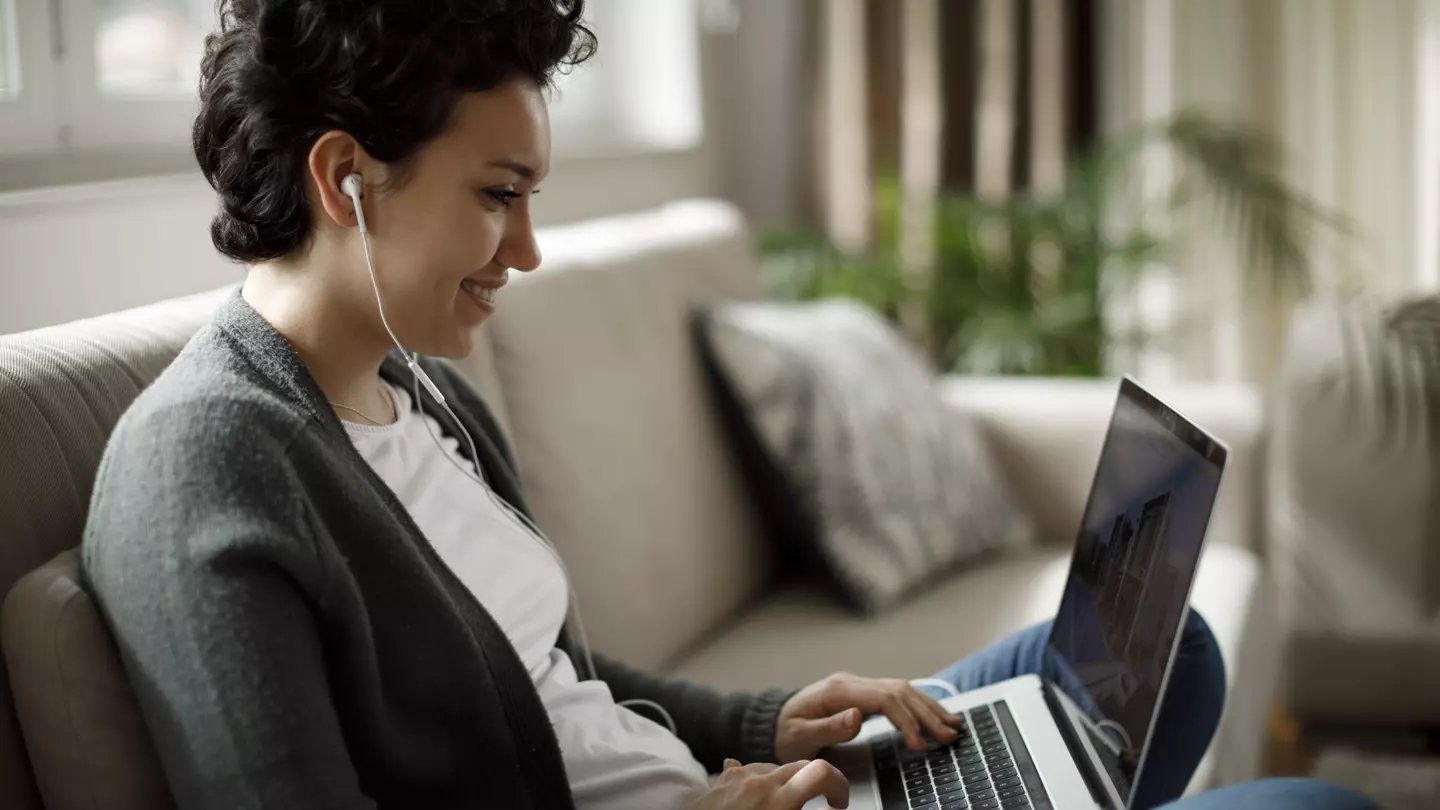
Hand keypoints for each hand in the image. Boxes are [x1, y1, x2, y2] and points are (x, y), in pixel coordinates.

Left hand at [688, 758, 849, 809]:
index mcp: (778, 800)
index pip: (822, 772)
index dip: (839, 785)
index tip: (838, 803)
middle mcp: (759, 782)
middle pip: (803, 766)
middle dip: (817, 783)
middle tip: (820, 804)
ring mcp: (739, 777)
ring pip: (776, 767)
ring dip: (788, 782)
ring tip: (783, 807)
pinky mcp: (722, 780)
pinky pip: (749, 771)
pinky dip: (760, 782)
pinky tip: (756, 796)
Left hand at [774, 673, 965, 761]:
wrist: (775, 721)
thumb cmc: (786, 732)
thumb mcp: (799, 735)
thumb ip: (828, 727)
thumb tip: (857, 716)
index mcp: (838, 690)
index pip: (884, 699)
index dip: (906, 720)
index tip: (919, 744)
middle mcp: (852, 682)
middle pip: (899, 691)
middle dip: (927, 714)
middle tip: (949, 736)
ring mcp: (859, 686)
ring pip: (903, 689)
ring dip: (929, 707)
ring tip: (953, 726)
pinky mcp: (863, 693)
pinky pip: (898, 695)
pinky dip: (919, 704)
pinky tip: (935, 715)